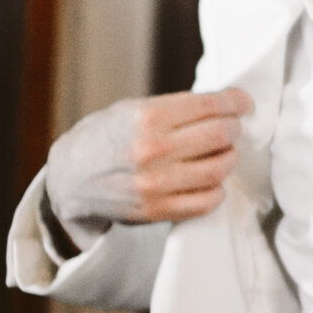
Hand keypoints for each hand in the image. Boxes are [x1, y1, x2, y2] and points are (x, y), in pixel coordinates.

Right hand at [45, 89, 253, 235]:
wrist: (69, 178)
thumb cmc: (103, 138)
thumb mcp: (132, 109)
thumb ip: (174, 109)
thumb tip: (222, 107)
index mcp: (147, 117)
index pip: (209, 105)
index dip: (235, 102)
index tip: (243, 103)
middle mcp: (153, 150)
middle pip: (220, 135)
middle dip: (233, 128)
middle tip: (231, 127)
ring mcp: (156, 184)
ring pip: (219, 169)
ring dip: (228, 158)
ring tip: (221, 153)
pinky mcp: (157, 210)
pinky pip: (207, 201)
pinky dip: (216, 189)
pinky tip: (209, 180)